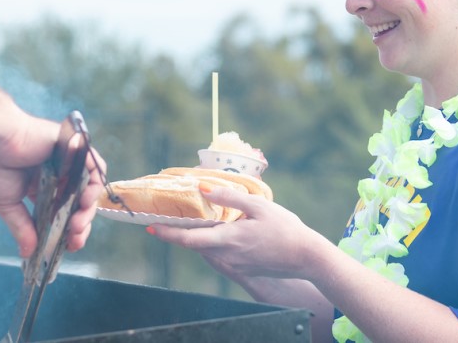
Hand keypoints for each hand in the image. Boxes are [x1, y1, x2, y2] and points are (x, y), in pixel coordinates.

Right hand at [0, 111, 105, 257]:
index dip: (68, 232)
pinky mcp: (75, 149)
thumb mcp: (7, 205)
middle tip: (74, 239)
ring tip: (78, 223)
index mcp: (43, 189)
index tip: (69, 247)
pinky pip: (95, 167)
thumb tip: (27, 253)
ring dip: (87, 209)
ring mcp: (68, 163)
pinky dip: (95, 183)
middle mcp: (59, 176)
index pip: (63, 214)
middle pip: (79, 205)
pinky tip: (85, 199)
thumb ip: (22, 227)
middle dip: (79, 225)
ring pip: (89, 189)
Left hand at [148, 183, 328, 281]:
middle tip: (163, 221)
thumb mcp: (259, 206)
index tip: (151, 228)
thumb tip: (202, 188)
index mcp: (228, 239)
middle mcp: (227, 256)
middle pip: (194, 245)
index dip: (168, 233)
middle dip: (177, 234)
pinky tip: (216, 233)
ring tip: (187, 223)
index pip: (189, 239)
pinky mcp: (242, 270)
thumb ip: (229, 197)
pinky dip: (210, 244)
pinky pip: (219, 256)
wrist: (306, 257)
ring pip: (206, 251)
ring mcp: (234, 265)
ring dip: (195, 238)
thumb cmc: (285, 228)